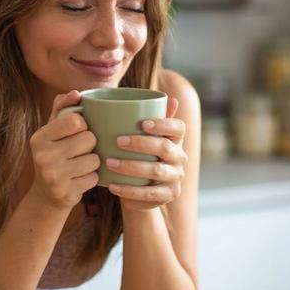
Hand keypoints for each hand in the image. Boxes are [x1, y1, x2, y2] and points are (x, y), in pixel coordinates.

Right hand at [27, 90, 99, 209]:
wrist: (46, 194)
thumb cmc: (55, 154)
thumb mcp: (53, 130)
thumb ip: (63, 108)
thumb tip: (76, 94)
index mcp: (39, 138)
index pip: (75, 121)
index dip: (83, 124)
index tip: (78, 130)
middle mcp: (43, 156)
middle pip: (89, 139)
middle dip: (90, 144)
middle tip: (80, 150)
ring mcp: (53, 177)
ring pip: (94, 159)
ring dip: (92, 162)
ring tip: (80, 165)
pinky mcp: (65, 193)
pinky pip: (94, 178)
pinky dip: (91, 178)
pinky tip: (80, 178)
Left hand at [106, 97, 186, 211]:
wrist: (139, 190)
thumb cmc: (137, 155)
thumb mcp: (140, 137)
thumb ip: (142, 116)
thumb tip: (149, 94)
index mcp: (175, 139)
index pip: (178, 127)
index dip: (164, 124)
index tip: (143, 123)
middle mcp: (180, 157)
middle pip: (165, 148)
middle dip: (141, 143)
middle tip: (117, 140)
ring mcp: (175, 177)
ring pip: (156, 171)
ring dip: (131, 166)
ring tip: (110, 162)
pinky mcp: (168, 195)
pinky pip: (150, 194)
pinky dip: (129, 190)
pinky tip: (113, 186)